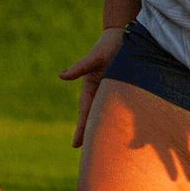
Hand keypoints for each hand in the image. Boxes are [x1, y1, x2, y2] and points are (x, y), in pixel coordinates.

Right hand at [59, 26, 127, 147]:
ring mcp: (114, 91)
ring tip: (110, 149)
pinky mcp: (126, 89)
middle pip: (96, 118)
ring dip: (109, 130)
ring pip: (110, 115)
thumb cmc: (108, 44)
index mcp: (91, 88)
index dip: (81, 129)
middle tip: (91, 155)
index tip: (75, 145)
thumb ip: (80, 67)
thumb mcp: (94, 57)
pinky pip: (124, 108)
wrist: (123, 35)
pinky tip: (128, 130)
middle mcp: (102, 92)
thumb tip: (61, 76)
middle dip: (92, 135)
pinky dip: (123, 119)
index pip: (85, 113)